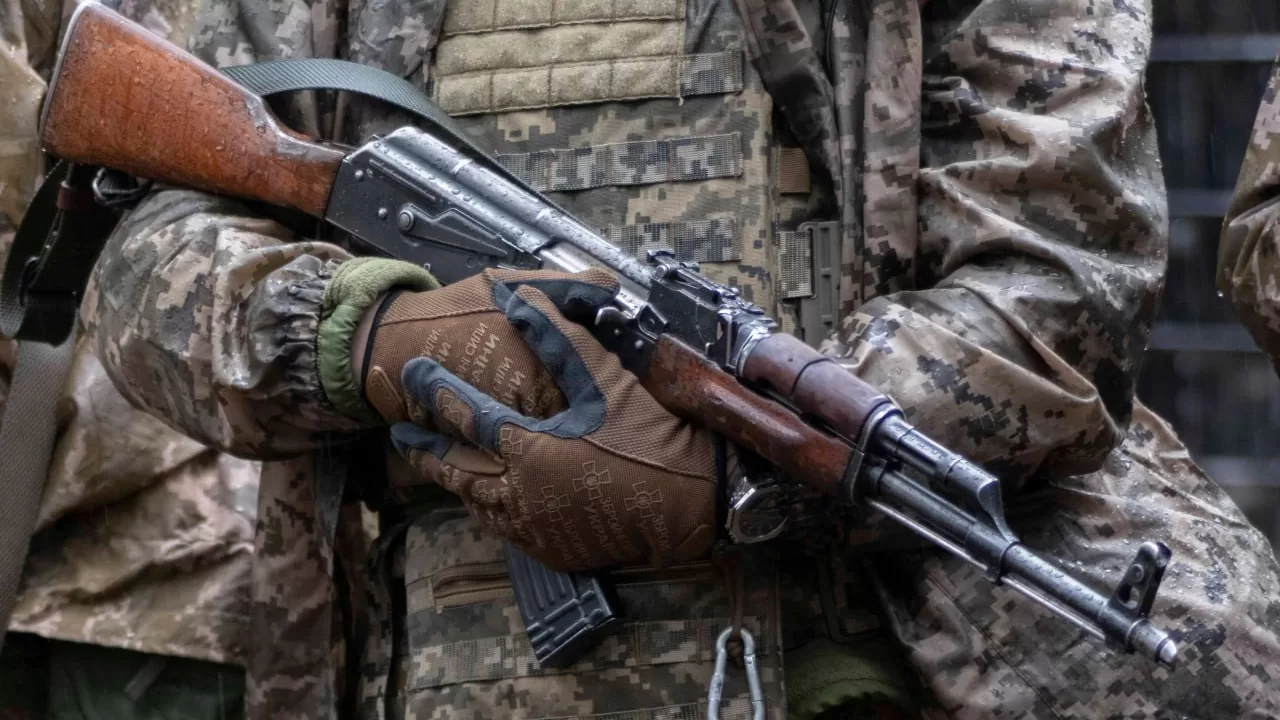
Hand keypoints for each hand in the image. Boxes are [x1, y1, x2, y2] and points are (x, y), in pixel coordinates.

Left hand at [388, 271, 717, 571]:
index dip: (436, 391)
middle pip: (455, 468)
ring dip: (453, 481)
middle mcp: (518, 491)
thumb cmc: (648, 437)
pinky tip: (487, 500)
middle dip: (425, 448)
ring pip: (475, 502)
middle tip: (401, 433)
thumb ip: (555, 339)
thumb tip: (520, 299)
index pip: (466, 414)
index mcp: (526, 446)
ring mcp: (532, 526)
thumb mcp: (603, 379)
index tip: (413, 374)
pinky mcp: (550, 548)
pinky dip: (488, 510)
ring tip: (437, 465)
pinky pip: (505, 529)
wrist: (687, 506)